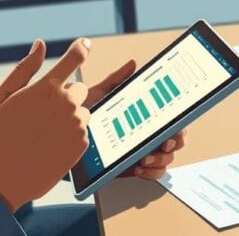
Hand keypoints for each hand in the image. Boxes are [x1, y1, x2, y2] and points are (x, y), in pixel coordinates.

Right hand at [0, 38, 91, 211]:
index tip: (85, 44)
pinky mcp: (82, 145)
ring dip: (69, 115)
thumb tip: (40, 44)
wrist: (0, 180)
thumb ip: (24, 69)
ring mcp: (76, 126)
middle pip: (78, 88)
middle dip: (64, 95)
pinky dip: (71, 133)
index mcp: (46, 89)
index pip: (74, 58)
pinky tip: (50, 143)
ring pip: (81, 110)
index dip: (81, 48)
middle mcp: (66, 105)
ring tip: (43, 131)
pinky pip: (83, 130)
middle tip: (41, 112)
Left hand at [82, 59, 187, 180]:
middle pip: (175, 139)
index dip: (178, 122)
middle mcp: (146, 132)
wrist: (59, 132)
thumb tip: (132, 64)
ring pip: (167, 158)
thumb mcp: (98, 93)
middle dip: (174, 142)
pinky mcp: (132, 167)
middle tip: (164, 143)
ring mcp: (141, 151)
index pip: (170, 117)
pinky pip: (153, 174)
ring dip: (162, 159)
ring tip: (146, 157)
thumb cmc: (81, 110)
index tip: (173, 126)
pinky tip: (139, 167)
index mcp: (143, 113)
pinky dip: (151, 173)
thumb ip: (116, 79)